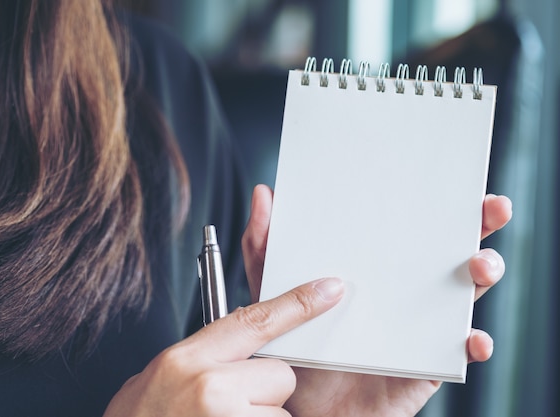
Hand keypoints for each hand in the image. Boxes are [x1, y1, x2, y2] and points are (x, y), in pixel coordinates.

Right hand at [103, 277, 344, 416]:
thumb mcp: (167, 374)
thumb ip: (209, 353)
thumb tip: (252, 336)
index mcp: (187, 359)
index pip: (255, 320)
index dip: (297, 303)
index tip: (328, 290)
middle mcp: (209, 387)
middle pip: (280, 373)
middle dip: (267, 391)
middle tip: (231, 406)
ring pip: (281, 411)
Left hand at [241, 185, 511, 416]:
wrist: (299, 404)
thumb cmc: (292, 344)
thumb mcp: (272, 290)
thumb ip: (265, 247)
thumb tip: (264, 194)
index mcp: (373, 268)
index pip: (410, 227)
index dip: (436, 203)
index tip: (454, 181)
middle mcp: (402, 292)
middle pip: (449, 252)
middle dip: (477, 226)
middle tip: (490, 208)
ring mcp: (418, 326)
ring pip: (462, 295)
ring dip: (482, 274)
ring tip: (479, 266)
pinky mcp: (426, 364)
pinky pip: (458, 352)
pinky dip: (472, 342)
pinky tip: (471, 337)